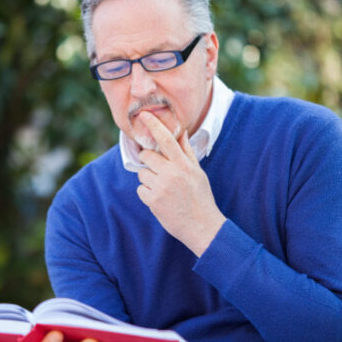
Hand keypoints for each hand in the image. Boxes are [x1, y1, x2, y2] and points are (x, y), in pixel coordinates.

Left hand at [136, 111, 225, 256]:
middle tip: (158, 169)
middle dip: (148, 160)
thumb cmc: (200, 197)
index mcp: (183, 165)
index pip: (166, 139)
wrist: (201, 226)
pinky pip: (140, 189)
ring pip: (142, 174)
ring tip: (164, 189)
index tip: (143, 114)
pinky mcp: (152, 201)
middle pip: (147, 156)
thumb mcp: (198, 172)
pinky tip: (160, 199)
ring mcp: (161, 188)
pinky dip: (147, 193)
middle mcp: (171, 174)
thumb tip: (181, 132)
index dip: (153, 125)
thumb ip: (186, 151)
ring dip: (149, 179)